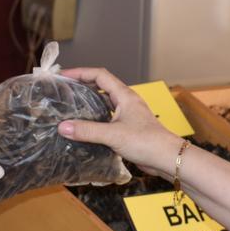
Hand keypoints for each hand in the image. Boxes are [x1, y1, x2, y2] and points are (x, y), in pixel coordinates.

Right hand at [57, 67, 183, 176]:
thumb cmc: (146, 142)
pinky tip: (84, 129)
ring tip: (70, 108)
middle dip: (83, 86)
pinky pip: (107, 119)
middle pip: (101, 87)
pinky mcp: (127, 129)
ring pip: (104, 104)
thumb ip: (87, 130)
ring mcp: (128, 115)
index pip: (100, 75)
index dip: (81, 72)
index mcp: (125, 96)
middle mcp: (126, 102)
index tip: (64, 75)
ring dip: (89, 103)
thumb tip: (63, 126)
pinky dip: (95, 120)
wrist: (167, 158)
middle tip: (64, 91)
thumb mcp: (113, 135)